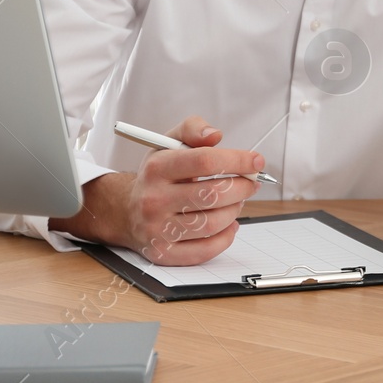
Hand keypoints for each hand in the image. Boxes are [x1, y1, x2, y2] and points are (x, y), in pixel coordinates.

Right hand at [48, 116, 265, 264]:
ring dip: (235, 210)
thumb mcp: (168, 143)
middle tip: (251, 183)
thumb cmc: (156, 176)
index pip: (204, 161)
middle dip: (242, 187)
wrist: (125, 211)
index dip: (237, 160)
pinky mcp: (163, 253)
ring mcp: (157, 230)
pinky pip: (205, 250)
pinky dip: (226, 237)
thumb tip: (215, 135)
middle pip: (212, 194)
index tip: (256, 161)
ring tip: (236, 200)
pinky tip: (229, 223)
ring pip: (212, 223)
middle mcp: (154, 200)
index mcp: (157, 168)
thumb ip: (192, 129)